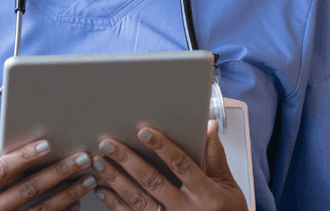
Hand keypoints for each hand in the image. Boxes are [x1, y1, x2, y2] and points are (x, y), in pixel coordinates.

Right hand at [0, 138, 97, 210]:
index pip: (0, 170)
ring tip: (87, 180)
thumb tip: (1, 139)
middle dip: (58, 173)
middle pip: (28, 189)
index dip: (23, 157)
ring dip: (67, 194)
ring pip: (41, 210)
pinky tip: (75, 203)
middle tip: (81, 159)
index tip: (46, 144)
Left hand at [92, 121, 247, 210]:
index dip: (163, 148)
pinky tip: (102, 190)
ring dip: (116, 181)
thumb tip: (208, 126)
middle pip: (153, 182)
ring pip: (138, 200)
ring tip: (100, 163)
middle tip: (109, 144)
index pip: (182, 166)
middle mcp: (186, 210)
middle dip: (128, 161)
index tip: (145, 131)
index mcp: (206, 195)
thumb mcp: (229, 187)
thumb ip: (216, 157)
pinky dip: (115, 203)